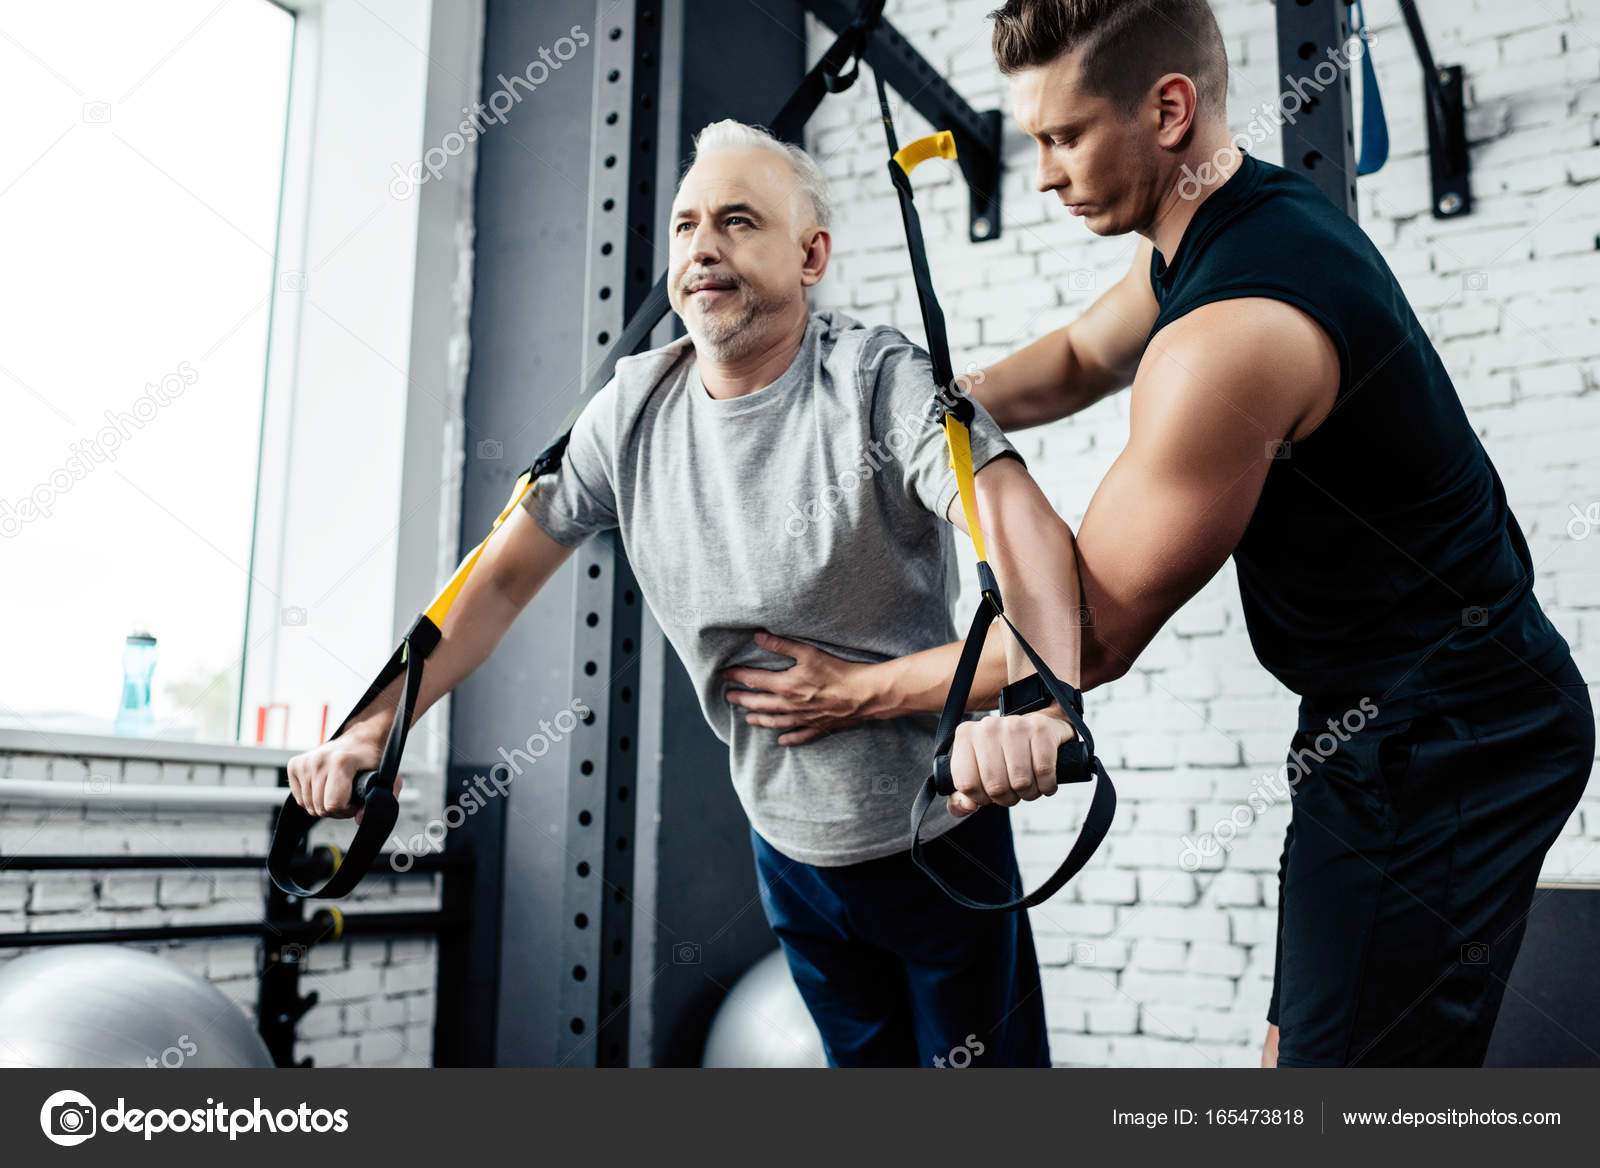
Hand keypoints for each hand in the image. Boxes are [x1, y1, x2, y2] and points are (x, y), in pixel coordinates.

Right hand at [286, 731, 389, 820]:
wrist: (359, 740)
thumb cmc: (371, 759)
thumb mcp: (387, 778)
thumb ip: (381, 799)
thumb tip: (360, 818)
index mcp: (341, 761)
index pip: (333, 804)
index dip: (347, 810)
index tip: (356, 800)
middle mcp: (319, 760)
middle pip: (320, 808)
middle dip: (336, 809)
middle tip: (348, 796)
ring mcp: (304, 762)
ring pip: (308, 805)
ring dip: (324, 805)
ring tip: (337, 791)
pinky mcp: (294, 765)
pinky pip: (299, 798)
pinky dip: (312, 799)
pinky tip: (325, 787)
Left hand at [720, 631, 873, 745]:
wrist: (863, 694)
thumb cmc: (837, 670)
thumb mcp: (808, 652)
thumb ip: (781, 644)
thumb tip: (758, 636)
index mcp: (785, 686)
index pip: (753, 680)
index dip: (736, 676)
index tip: (723, 674)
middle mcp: (790, 705)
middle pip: (759, 703)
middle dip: (742, 699)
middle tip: (729, 697)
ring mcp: (803, 718)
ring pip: (775, 722)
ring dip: (759, 720)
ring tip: (748, 719)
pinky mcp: (818, 726)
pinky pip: (799, 735)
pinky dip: (788, 738)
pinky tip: (782, 740)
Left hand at [944, 705, 1075, 818]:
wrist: (1035, 728)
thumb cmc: (1003, 753)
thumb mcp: (978, 768)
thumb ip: (964, 794)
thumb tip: (964, 808)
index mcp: (966, 736)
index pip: (967, 784)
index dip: (981, 799)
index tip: (990, 794)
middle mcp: (987, 727)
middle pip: (995, 786)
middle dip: (1007, 799)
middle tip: (1013, 793)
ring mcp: (1015, 725)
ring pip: (1021, 781)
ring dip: (1028, 794)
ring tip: (1029, 787)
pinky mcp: (1040, 729)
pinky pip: (1043, 771)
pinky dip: (1046, 786)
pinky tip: (1045, 783)